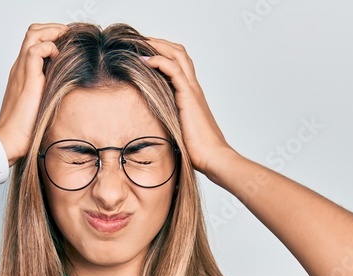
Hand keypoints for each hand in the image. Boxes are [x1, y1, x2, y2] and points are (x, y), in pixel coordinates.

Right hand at [0, 23, 69, 163]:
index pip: (35, 42)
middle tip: (69, 36)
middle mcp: (20, 67)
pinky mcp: (26, 77)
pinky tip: (58, 59)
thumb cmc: (24, 129)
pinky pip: (36, 49)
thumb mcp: (42, 106)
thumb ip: (51, 95)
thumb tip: (70, 92)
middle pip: (33, 32)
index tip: (68, 43)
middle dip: (54, 29)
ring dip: (53, 32)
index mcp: (23, 73)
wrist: (9, 140)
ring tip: (66, 40)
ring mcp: (21, 70)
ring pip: (33, 34)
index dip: (51, 37)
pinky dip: (49, 48)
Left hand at [141, 37, 234, 175]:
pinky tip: (144, 60)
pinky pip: (173, 69)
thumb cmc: (199, 151)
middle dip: (159, 43)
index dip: (163, 53)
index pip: (179, 64)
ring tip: (140, 42)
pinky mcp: (188, 96)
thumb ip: (169, 122)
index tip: (144, 52)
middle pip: (179, 53)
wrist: (213, 157)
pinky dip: (158, 60)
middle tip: (139, 40)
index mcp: (191, 95)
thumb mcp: (178, 131)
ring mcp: (192, 90)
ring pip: (177, 55)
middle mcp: (193, 88)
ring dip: (157, 45)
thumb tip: (152, 127)